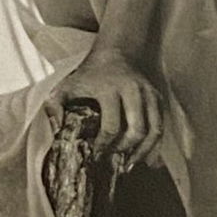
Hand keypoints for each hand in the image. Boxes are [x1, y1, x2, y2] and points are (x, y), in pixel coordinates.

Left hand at [46, 46, 163, 169]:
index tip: (97, 155)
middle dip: (126, 150)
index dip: (104, 145)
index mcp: (109, 88)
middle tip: (115, 162)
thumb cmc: (89, 74)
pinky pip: (161, 125)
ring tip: (130, 164)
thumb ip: (55, 106)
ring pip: (154, 129)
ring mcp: (148, 93)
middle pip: (137, 129)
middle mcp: (133, 90)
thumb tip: (58, 129)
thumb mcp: (67, 85)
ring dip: (144, 151)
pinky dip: (155, 144)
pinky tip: (145, 156)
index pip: (112, 125)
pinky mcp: (157, 97)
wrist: (116, 52)